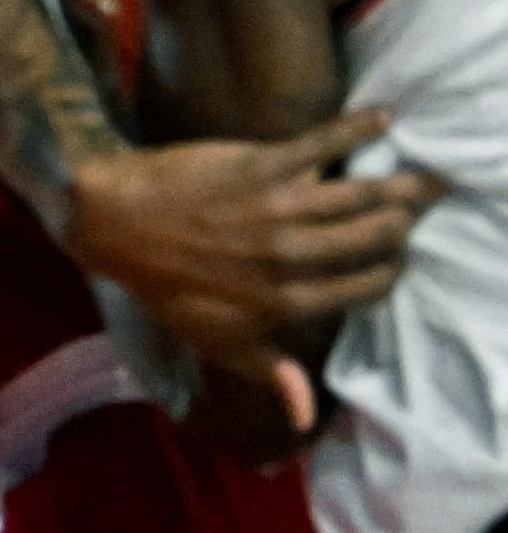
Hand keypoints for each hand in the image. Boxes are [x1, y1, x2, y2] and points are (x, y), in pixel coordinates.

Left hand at [65, 110, 444, 433]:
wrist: (112, 221)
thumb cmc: (164, 285)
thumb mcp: (215, 341)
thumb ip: (269, 372)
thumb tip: (308, 414)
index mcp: (286, 300)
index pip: (364, 287)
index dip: (388, 273)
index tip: (398, 260)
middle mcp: (291, 256)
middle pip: (373, 239)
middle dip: (402, 227)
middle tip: (414, 215)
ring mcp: (278, 207)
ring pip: (360, 196)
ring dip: (398, 187)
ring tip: (420, 180)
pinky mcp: (260, 163)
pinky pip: (321, 143)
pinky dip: (357, 128)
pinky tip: (384, 118)